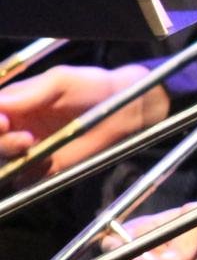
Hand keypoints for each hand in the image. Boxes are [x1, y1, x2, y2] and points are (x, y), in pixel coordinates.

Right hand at [0, 65, 167, 176]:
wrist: (121, 110)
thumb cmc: (91, 87)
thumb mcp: (62, 81)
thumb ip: (31, 92)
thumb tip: (0, 103)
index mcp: (13, 104)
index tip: (4, 122)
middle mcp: (14, 128)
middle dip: (1, 142)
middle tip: (24, 138)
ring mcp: (26, 150)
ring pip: (3, 162)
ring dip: (11, 157)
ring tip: (32, 144)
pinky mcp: (41, 168)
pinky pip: (24, 178)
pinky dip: (30, 174)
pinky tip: (47, 163)